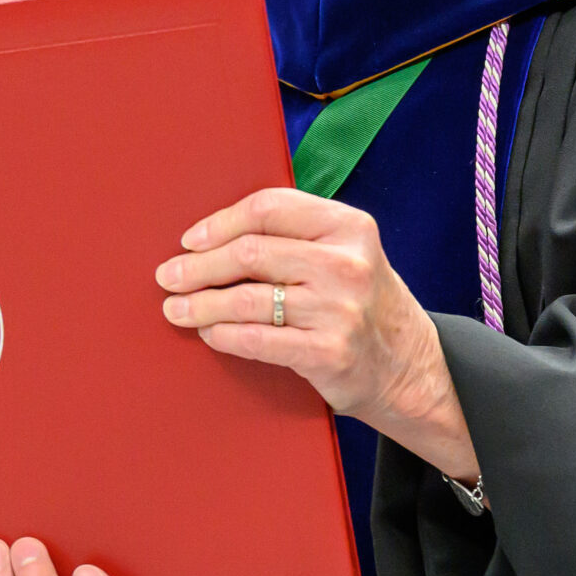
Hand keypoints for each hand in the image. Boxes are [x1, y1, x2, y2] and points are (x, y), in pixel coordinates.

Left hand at [159, 187, 476, 482]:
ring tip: (175, 308)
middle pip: (251, 252)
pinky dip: (223, 335)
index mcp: (348, 226)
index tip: (190, 240)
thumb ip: (294, 235)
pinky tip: (207, 332)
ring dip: (200, 303)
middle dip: (199, 266)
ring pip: (247, 299)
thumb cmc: (359, 300)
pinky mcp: (330, 353)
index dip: (220, 222)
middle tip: (168, 276)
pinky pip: (258, 340)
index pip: (268, 209)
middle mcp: (347, 264)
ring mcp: (340, 310)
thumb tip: (210, 236)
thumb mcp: (344, 252)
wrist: (407, 366)